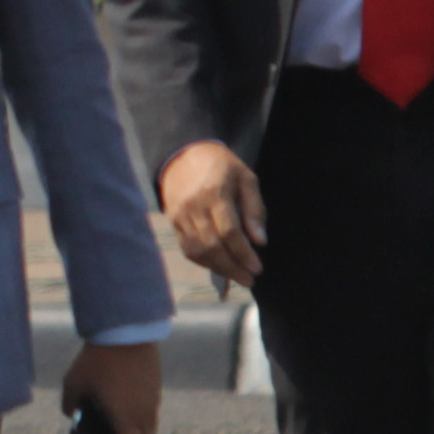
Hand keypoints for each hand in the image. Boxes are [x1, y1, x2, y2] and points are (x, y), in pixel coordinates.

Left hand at [61, 339, 162, 433]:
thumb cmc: (96, 360)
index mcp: (125, 420)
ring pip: (148, 425)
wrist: (125, 330)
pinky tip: (121, 404)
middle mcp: (144, 414)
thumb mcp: (73, 382)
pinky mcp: (156, 385)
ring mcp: (153, 399)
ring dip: (135, 430)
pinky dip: (138, 412)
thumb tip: (71, 414)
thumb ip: (69, 404)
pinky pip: (149, 406)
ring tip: (114, 426)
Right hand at [159, 138, 266, 285]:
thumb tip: (260, 241)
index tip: (257, 268)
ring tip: (236, 277)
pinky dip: (203, 261)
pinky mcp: (173, 222)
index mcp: (214, 194)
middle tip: (249, 280)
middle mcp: (194, 208)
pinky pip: (187, 248)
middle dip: (232, 267)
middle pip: (212, 246)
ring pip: (198, 251)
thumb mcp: (246, 179)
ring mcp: (180, 216)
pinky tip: (218, 266)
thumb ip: (254, 209)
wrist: (182, 154)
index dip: (244, 253)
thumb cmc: (221, 165)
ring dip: (218, 268)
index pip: (229, 232)